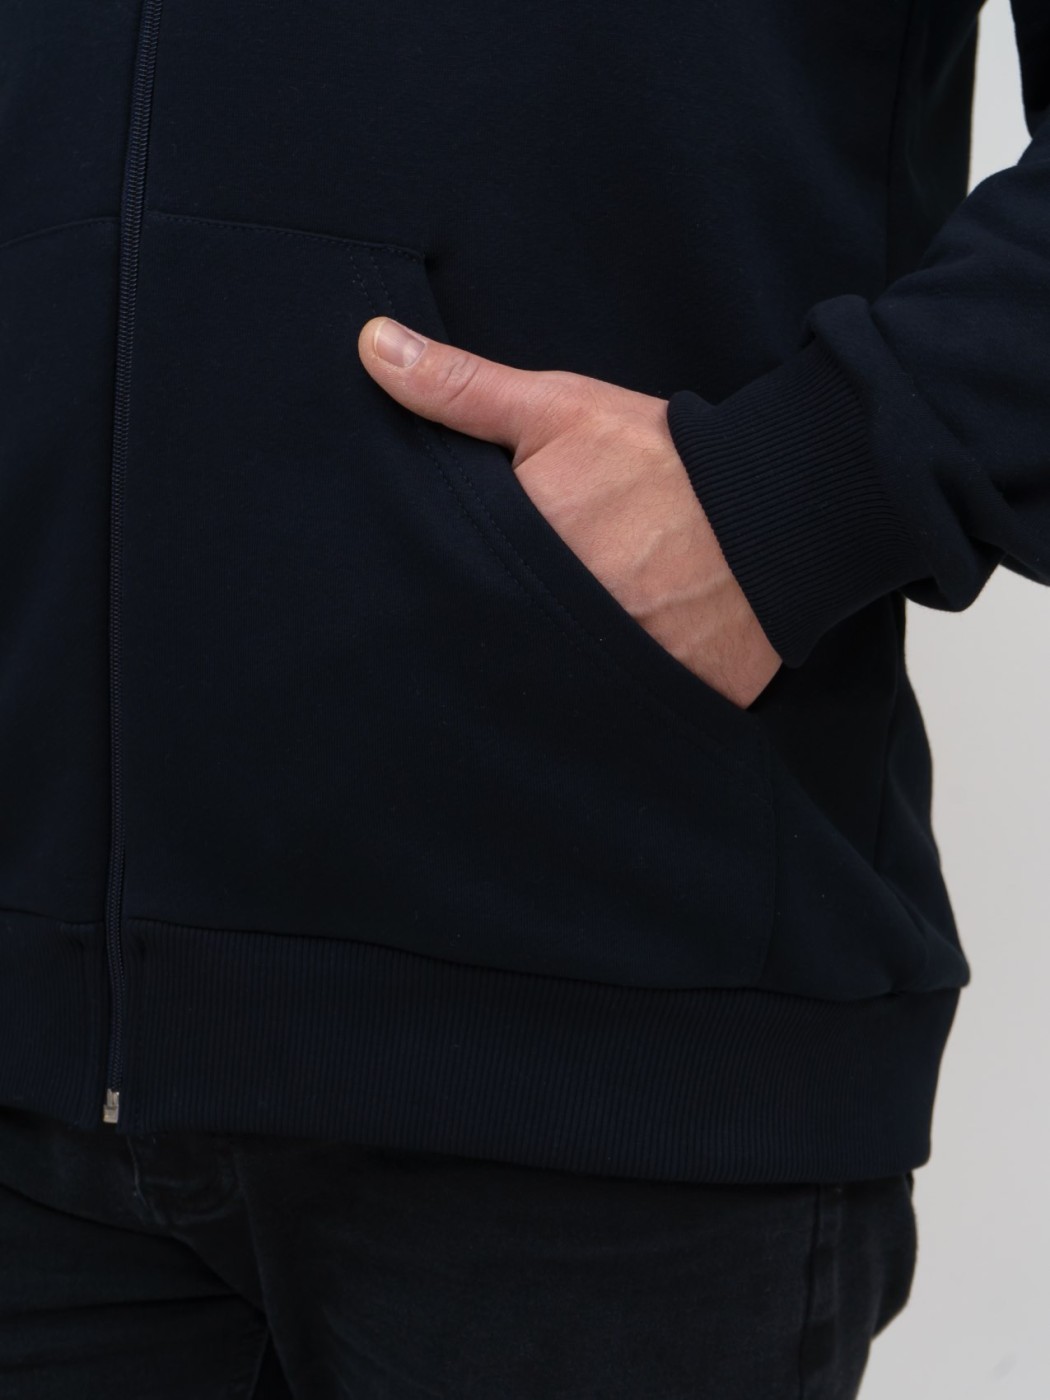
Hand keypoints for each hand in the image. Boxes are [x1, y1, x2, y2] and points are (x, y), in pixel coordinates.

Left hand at [358, 317, 782, 708]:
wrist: (781, 508)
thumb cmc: (662, 459)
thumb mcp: (557, 411)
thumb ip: (461, 389)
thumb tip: (371, 347)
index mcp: (517, 561)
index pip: (449, 589)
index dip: (446, 580)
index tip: (436, 578)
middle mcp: (556, 627)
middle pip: (496, 640)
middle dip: (493, 626)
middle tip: (510, 606)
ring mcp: (611, 674)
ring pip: (549, 682)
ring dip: (545, 664)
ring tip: (554, 639)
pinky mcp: (665, 700)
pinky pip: (614, 711)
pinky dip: (606, 697)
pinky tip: (604, 676)